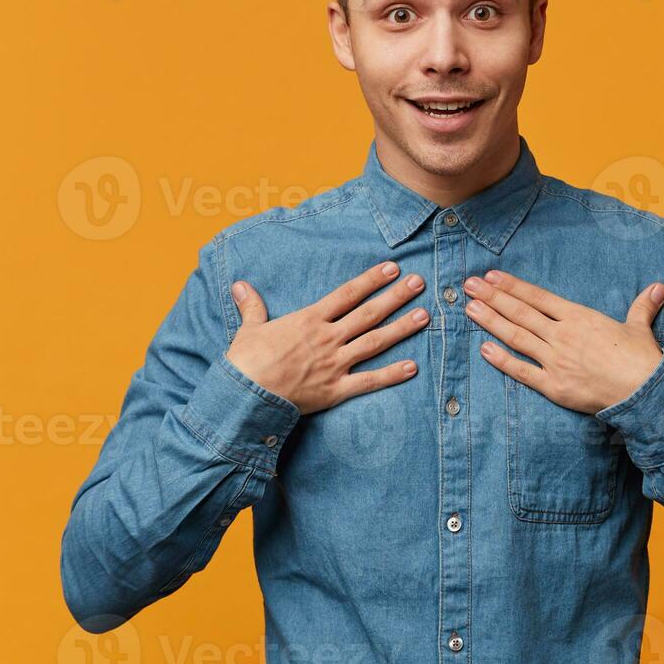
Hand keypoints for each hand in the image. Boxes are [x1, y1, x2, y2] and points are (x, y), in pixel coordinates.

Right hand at [226, 261, 429, 414]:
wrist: (245, 395)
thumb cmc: (245, 362)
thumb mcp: (249, 329)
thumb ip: (252, 306)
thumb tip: (239, 286)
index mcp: (309, 320)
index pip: (347, 294)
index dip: (371, 280)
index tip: (391, 268)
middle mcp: (327, 338)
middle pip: (368, 313)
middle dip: (395, 297)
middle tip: (418, 283)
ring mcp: (334, 364)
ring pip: (374, 342)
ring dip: (401, 328)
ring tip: (424, 316)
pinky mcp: (335, 390)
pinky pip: (369, 381)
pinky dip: (392, 375)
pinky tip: (413, 367)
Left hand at [461, 270, 663, 413]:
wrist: (645, 392)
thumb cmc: (643, 359)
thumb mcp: (640, 327)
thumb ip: (642, 306)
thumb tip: (658, 288)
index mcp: (579, 317)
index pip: (538, 297)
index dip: (513, 286)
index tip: (492, 276)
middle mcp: (563, 335)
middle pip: (520, 312)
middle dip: (492, 297)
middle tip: (468, 285)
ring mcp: (555, 360)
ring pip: (516, 336)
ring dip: (490, 321)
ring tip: (469, 308)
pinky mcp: (554, 385)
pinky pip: (522, 371)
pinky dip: (501, 360)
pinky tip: (483, 349)